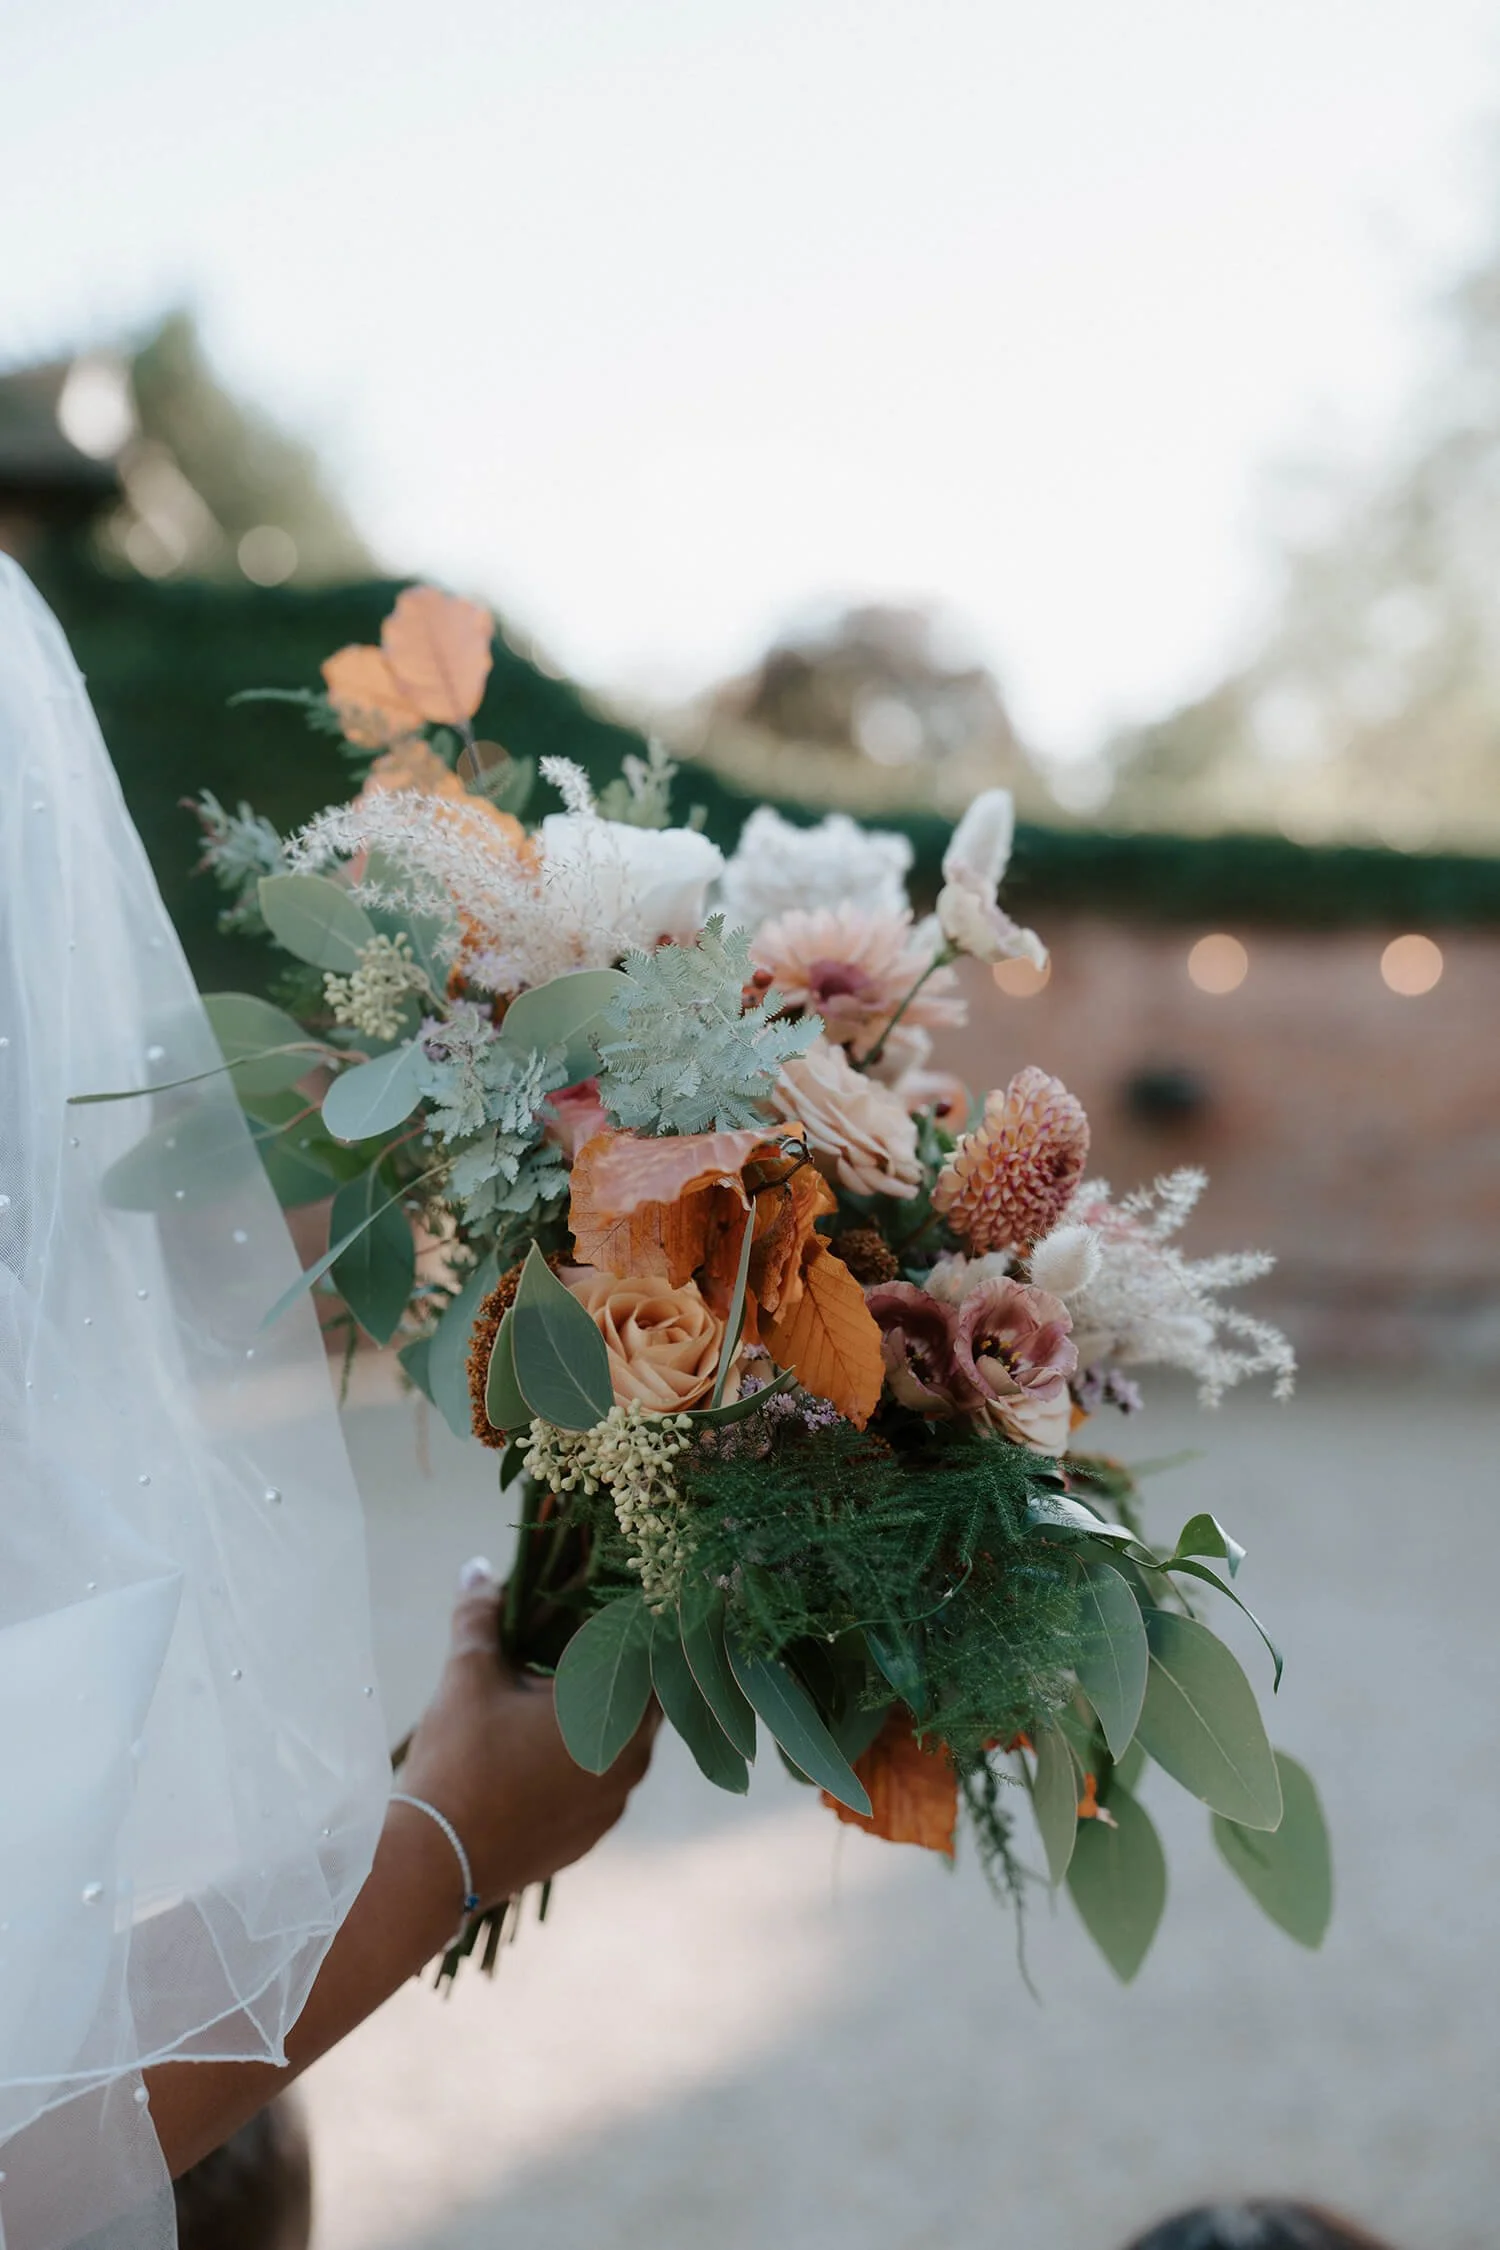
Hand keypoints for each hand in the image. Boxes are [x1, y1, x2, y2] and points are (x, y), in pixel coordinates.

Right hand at [397, 1559, 655, 1907]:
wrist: (433, 1864)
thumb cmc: (459, 1760)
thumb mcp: (469, 1675)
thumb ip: (481, 1615)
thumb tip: (478, 1569)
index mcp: (614, 1713)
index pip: (652, 1649)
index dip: (640, 1618)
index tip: (626, 1595)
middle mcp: (630, 1760)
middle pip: (645, 1693)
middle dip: (619, 1661)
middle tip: (587, 1633)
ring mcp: (614, 1802)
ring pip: (625, 1738)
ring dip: (604, 1710)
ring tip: (559, 1686)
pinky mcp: (590, 1833)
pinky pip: (604, 1778)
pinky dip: (587, 1754)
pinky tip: (545, 1743)